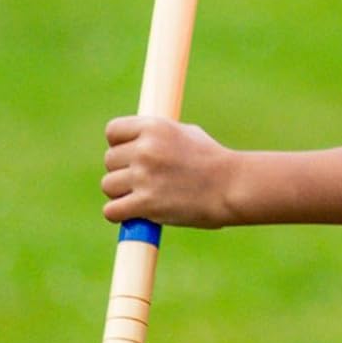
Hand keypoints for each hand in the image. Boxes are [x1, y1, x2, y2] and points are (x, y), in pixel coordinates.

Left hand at [101, 116, 235, 228]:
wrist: (233, 187)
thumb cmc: (215, 162)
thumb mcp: (187, 134)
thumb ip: (159, 136)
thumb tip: (138, 139)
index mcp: (154, 127)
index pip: (113, 132)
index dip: (119, 145)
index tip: (130, 157)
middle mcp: (145, 149)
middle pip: (109, 161)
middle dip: (123, 172)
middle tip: (143, 183)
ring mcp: (144, 176)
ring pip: (108, 186)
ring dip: (121, 195)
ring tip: (141, 199)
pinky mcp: (146, 203)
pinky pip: (112, 210)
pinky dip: (119, 215)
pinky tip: (132, 215)